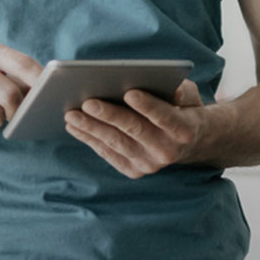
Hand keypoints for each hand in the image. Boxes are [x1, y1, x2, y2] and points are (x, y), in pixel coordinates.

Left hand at [64, 80, 206, 177]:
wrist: (187, 142)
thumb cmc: (182, 108)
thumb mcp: (189, 95)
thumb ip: (181, 90)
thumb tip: (171, 88)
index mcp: (184, 130)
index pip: (165, 116)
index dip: (148, 106)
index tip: (129, 93)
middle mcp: (168, 151)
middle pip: (135, 130)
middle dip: (109, 115)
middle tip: (87, 102)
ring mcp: (150, 164)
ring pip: (116, 142)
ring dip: (91, 128)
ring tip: (71, 114)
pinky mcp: (134, 170)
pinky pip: (108, 153)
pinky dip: (89, 139)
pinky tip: (74, 127)